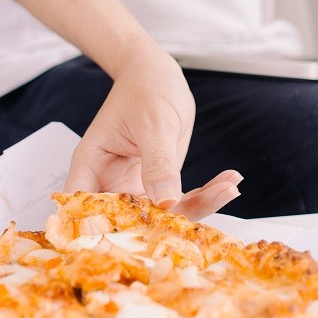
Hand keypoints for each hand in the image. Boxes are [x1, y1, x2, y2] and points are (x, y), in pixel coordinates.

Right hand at [62, 50, 241, 218]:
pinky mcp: (160, 185)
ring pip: (164, 215)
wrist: (156, 75)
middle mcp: (111, 184)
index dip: (104, 234)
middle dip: (170, 225)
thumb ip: (158, 164)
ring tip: (229, 187)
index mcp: (92, 168)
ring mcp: (136, 187)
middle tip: (209, 207)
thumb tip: (166, 202)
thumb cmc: (144, 89)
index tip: (142, 243)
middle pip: (131, 222)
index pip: (88, 211)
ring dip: (200, 206)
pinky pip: (182, 200)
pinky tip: (230, 182)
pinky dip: (207, 194)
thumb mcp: (153, 125)